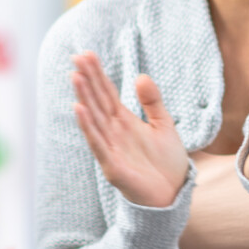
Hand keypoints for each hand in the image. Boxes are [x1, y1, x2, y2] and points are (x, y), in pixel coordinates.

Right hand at [71, 52, 187, 207]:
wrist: (173, 194)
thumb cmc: (167, 162)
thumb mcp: (164, 125)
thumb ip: (153, 102)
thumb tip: (140, 76)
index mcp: (124, 121)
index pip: (107, 93)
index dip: (97, 74)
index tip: (86, 54)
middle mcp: (113, 132)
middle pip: (97, 101)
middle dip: (88, 80)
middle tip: (77, 57)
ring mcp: (110, 148)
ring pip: (94, 119)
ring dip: (84, 98)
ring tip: (75, 77)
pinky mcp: (112, 166)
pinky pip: (98, 144)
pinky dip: (88, 127)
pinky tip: (79, 109)